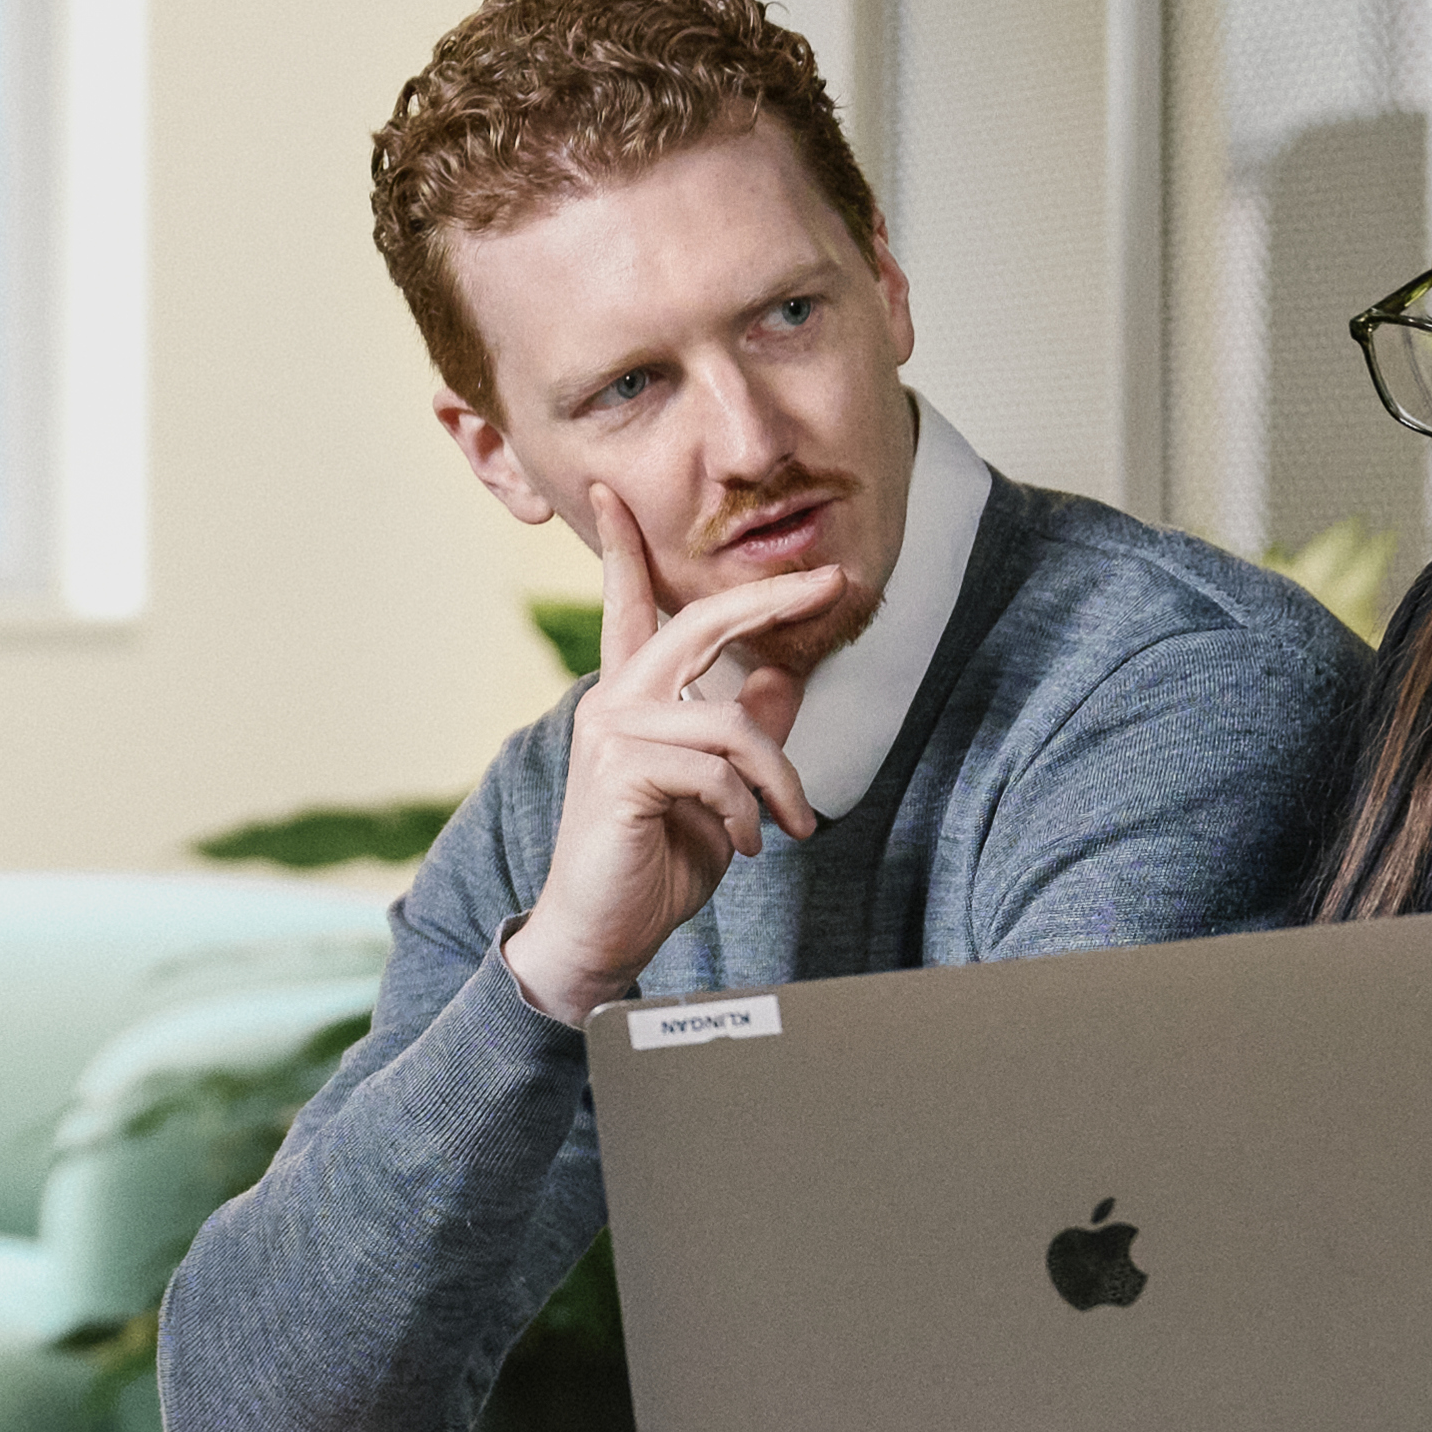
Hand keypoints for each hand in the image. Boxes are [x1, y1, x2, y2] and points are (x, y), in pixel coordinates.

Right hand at [500, 479, 846, 1027]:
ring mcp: (612, 734)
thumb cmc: (652, 863)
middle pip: (698, 623)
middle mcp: (614, 703)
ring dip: (778, 778)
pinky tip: (747, 844)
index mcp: (631, 699)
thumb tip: (784, 678)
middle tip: (831, 583)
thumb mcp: (719, 792)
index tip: (608, 495)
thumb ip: (748, 732)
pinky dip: (746, 811)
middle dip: (770, 598)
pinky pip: (715, 769)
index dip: (620, 547)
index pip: (628, 607)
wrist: (599, 936)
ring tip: (790, 823)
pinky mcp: (622, 774)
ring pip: (729, 720)